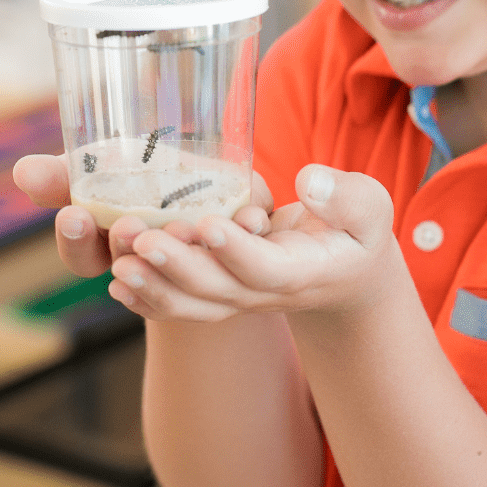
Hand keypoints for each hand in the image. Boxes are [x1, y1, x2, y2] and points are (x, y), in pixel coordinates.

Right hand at [12, 153, 274, 279]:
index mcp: (114, 246)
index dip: (77, 241)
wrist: (225, 186)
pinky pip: (246, 248)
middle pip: (134, 266)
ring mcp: (199, 260)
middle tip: (127, 224)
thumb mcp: (109, 166)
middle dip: (128, 246)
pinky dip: (245, 230)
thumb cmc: (153, 175)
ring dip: (183, 248)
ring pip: (189, 266)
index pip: (83, 257)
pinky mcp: (245, 244)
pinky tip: (248, 218)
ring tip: (183, 226)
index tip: (73, 214)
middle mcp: (154, 262)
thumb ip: (69, 172)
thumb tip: (23, 171)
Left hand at [108, 164, 397, 323]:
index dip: (237, 251)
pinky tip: (117, 284)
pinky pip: (183, 305)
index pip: (266, 269)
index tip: (209, 224)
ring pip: (193, 304)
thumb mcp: (370, 209)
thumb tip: (311, 181)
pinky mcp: (224, 294)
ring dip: (153, 286)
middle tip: (141, 239)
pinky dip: (150, 299)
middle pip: (217, 291)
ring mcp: (242, 299)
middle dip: (177, 266)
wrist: (348, 275)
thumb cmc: (358, 232)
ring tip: (118, 263)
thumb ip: (347, 196)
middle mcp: (267, 294)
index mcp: (305, 272)